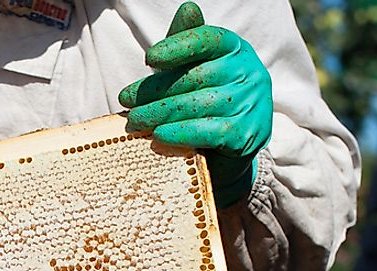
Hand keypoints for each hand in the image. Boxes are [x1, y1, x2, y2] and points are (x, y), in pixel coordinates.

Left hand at [118, 2, 272, 206]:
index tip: (149, 59)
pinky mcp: (246, 135)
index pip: (208, 40)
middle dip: (155, 90)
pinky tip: (158, 136)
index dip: (178, 47)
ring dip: (160, 113)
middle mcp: (249, 73)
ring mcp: (250, 105)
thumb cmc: (206, 100)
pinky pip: (208, 132)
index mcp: (235, 50)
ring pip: (199, 105)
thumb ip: (186, 43)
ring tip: (134, 121)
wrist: (231, 151)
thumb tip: (187, 8)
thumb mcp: (195, 68)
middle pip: (196, 77)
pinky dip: (180, 134)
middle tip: (126, 100)